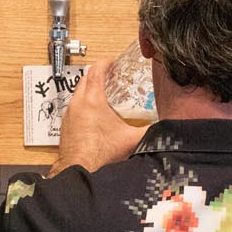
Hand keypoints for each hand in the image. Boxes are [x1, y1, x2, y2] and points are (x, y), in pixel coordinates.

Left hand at [49, 58, 141, 175]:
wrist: (79, 169)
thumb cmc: (100, 155)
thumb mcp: (131, 139)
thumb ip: (150, 130)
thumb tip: (165, 127)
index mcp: (93, 100)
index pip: (97, 70)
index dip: (106, 62)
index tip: (112, 62)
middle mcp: (77, 103)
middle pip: (85, 78)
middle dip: (97, 74)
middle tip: (109, 75)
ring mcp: (69, 114)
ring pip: (77, 92)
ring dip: (88, 89)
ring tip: (103, 94)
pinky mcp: (65, 125)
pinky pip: (73, 107)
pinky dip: (83, 105)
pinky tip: (94, 116)